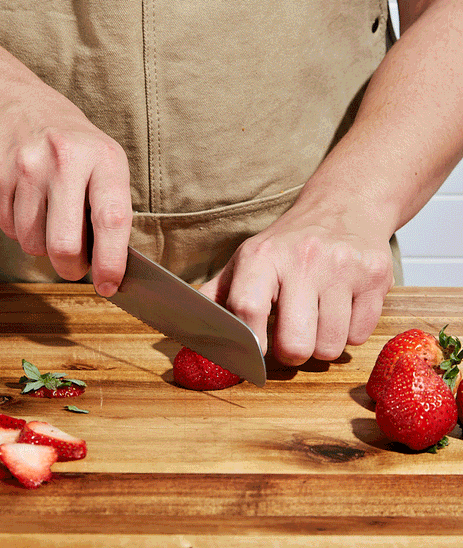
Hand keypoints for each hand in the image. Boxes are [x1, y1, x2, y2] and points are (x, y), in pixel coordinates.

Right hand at [0, 86, 131, 295]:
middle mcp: (64, 160)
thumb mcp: (103, 162)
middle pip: (65, 245)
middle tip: (73, 265)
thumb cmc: (70, 144)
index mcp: (103, 159)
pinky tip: (24, 201)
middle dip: (70, 268)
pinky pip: (7, 229)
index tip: (109, 285)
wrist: (12, 101)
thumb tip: (110, 267)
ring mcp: (25, 166)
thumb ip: (109, 209)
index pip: (111, 220)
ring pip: (32, 243)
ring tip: (47, 214)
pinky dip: (18, 228)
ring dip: (42, 244)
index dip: (110, 261)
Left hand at [199, 200, 393, 365]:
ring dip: (321, 343)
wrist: (343, 208)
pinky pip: (359, 336)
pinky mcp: (376, 277)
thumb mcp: (247, 260)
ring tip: (316, 318)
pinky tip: (341, 308)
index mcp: (262, 255)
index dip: (250, 343)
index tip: (255, 354)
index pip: (247, 309)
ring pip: (330, 347)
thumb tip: (190, 333)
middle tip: (291, 337)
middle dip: (291, 353)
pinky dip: (348, 333)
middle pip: (295, 345)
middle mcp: (303, 259)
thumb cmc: (287, 244)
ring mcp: (343, 268)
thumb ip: (217, 295)